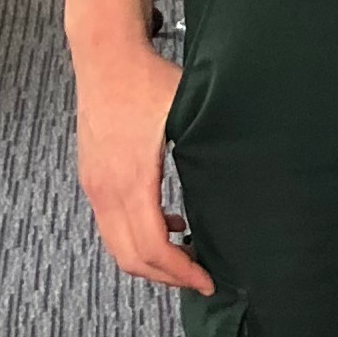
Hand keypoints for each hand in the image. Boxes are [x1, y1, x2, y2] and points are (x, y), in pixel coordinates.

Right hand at [74, 37, 210, 291]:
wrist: (105, 56)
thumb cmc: (146, 80)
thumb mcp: (188, 111)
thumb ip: (211, 147)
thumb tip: (246, 173)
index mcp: (132, 179)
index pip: (153, 247)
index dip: (181, 272)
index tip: (207, 280)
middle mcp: (106, 189)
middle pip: (130, 257)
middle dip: (166, 276)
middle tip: (199, 277)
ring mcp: (94, 185)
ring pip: (117, 245)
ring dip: (151, 258)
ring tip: (187, 253)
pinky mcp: (91, 177)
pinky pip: (111, 224)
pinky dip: (137, 236)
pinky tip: (169, 221)